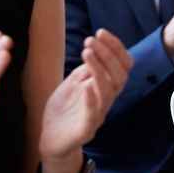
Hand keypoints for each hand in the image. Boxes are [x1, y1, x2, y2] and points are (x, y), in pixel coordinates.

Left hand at [40, 29, 132, 161]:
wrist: (52, 140)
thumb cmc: (64, 111)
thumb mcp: (73, 83)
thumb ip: (86, 69)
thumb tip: (95, 48)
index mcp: (104, 87)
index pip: (121, 65)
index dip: (115, 48)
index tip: (101, 32)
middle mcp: (105, 100)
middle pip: (119, 76)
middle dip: (108, 54)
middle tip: (92, 39)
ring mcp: (97, 115)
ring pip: (108, 91)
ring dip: (100, 69)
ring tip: (87, 52)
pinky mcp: (86, 130)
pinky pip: (93, 114)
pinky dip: (91, 99)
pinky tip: (85, 86)